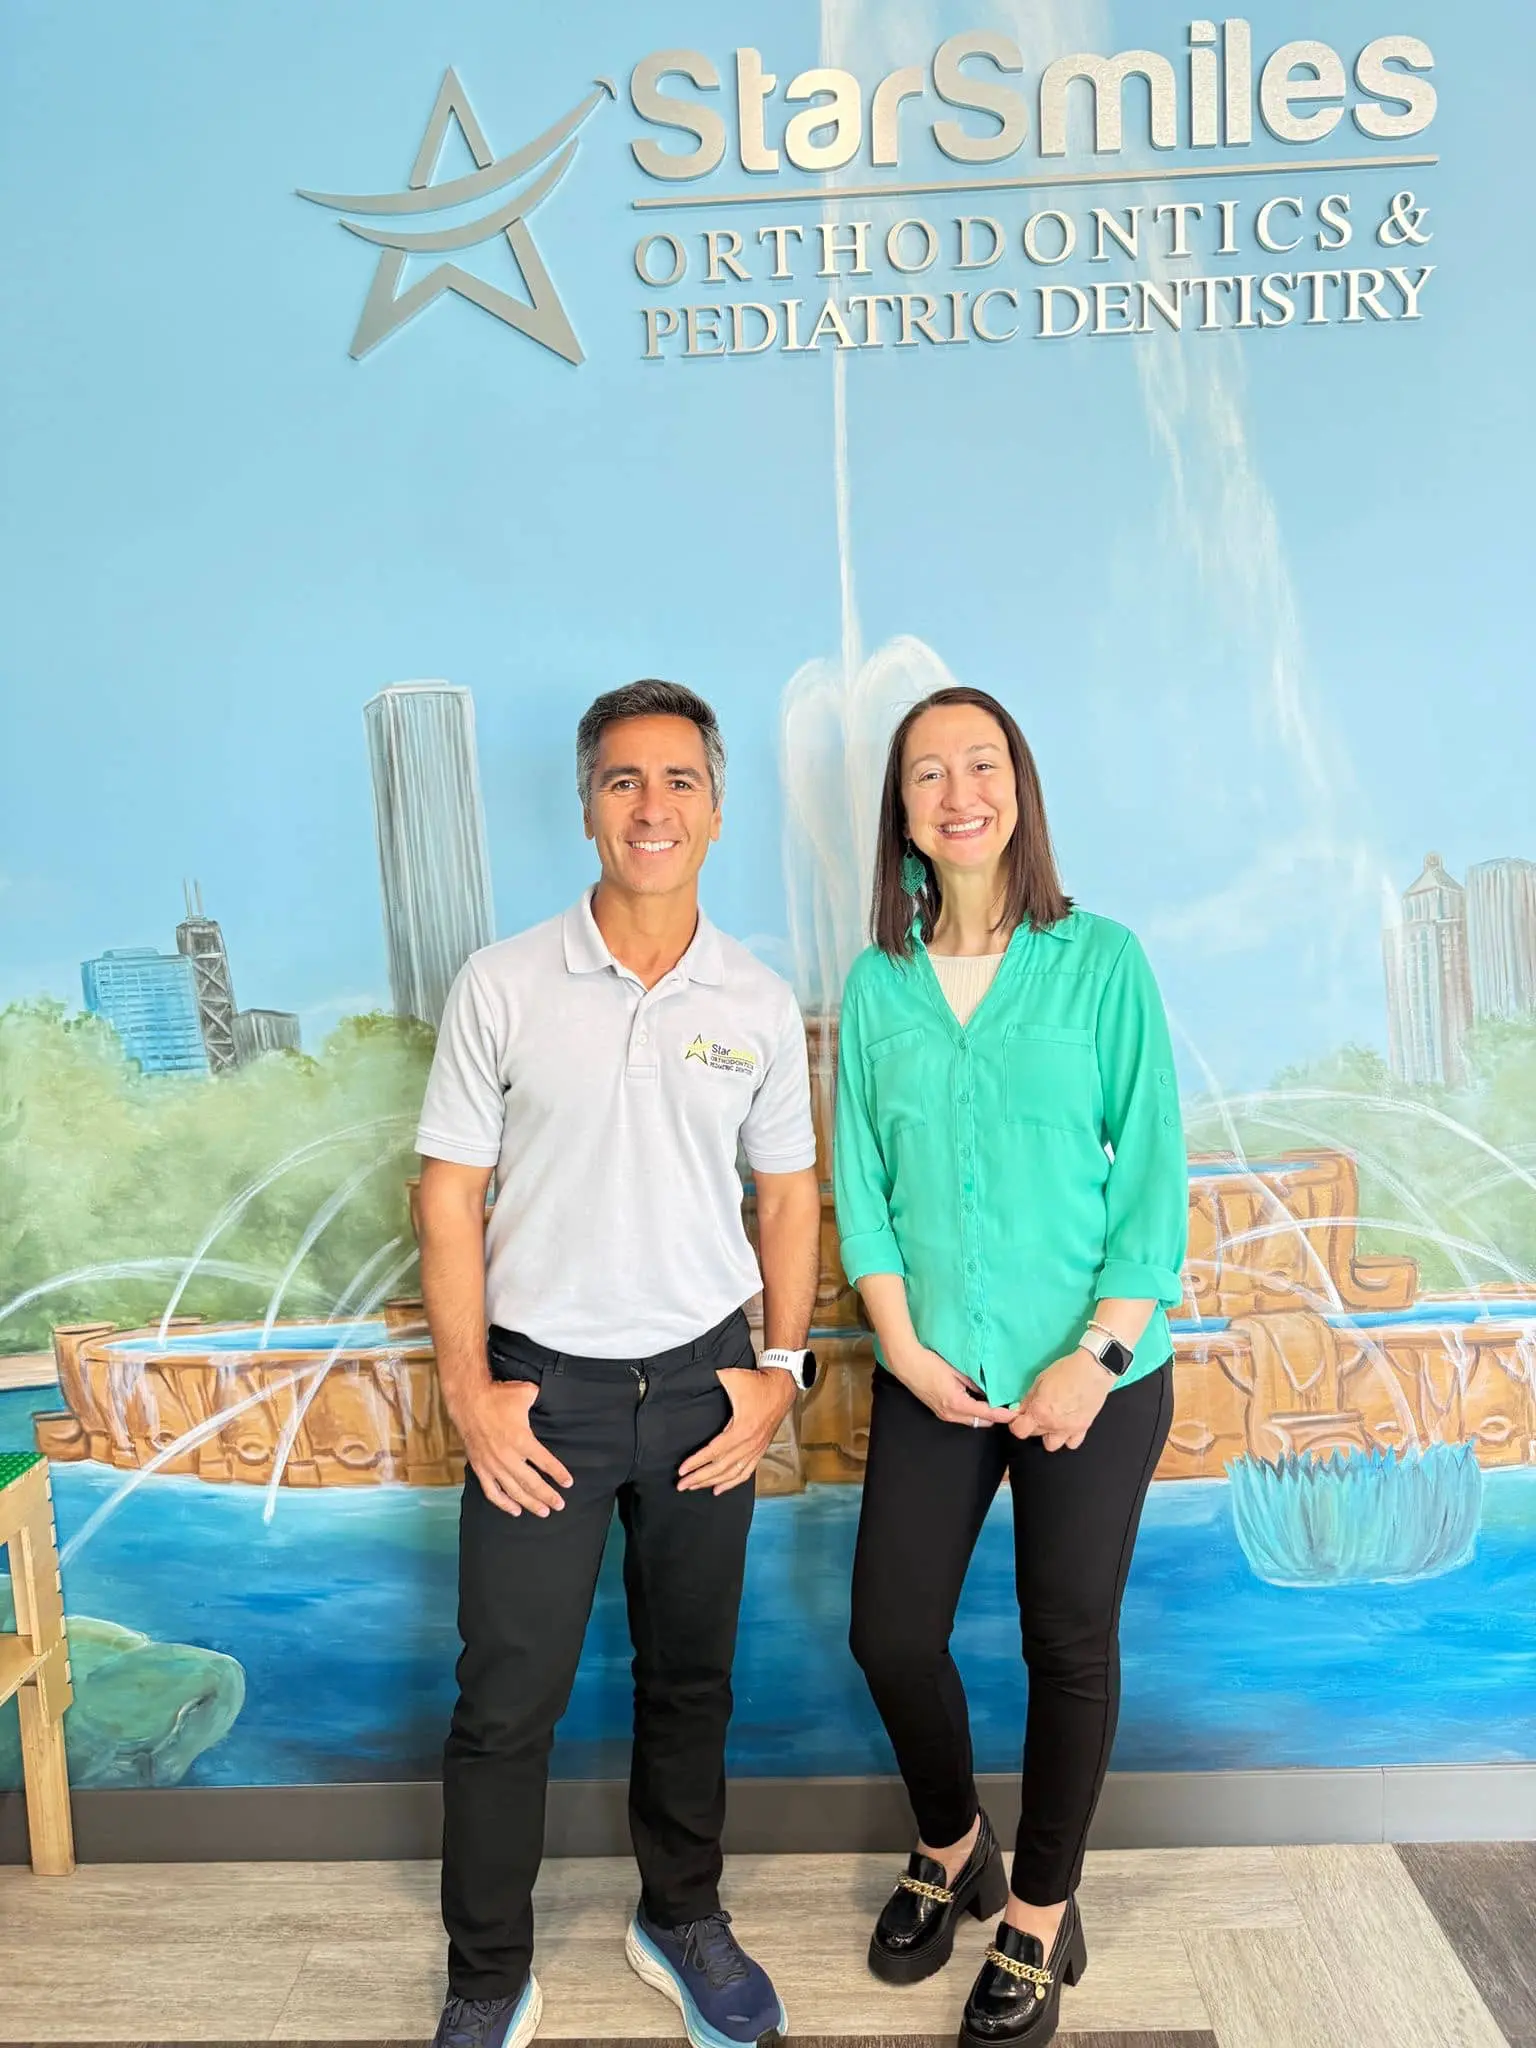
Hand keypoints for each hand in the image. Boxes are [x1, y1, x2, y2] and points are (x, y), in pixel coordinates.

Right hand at [453, 1379, 573, 1516]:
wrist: (468, 1401)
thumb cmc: (497, 1396)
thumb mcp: (525, 1393)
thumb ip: (541, 1399)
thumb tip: (551, 1397)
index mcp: (521, 1439)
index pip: (545, 1462)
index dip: (558, 1474)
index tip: (568, 1483)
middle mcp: (508, 1456)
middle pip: (532, 1483)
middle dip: (547, 1496)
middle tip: (559, 1505)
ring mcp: (493, 1465)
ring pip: (514, 1491)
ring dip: (530, 1503)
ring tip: (543, 1512)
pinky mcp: (481, 1468)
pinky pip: (492, 1492)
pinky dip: (504, 1503)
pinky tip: (515, 1510)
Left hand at [678, 1367, 796, 1493]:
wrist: (782, 1386)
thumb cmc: (758, 1383)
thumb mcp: (733, 1377)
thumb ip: (712, 1377)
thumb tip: (694, 1376)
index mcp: (741, 1429)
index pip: (714, 1452)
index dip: (696, 1462)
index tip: (682, 1470)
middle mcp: (749, 1443)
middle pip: (720, 1468)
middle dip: (699, 1478)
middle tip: (681, 1485)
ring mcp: (756, 1449)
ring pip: (732, 1473)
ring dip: (712, 1482)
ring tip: (695, 1487)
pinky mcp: (760, 1450)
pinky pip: (746, 1472)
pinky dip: (732, 1483)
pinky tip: (719, 1489)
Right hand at [886, 1344, 1018, 1427]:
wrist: (907, 1364)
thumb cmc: (931, 1364)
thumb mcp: (957, 1371)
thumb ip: (975, 1383)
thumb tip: (990, 1390)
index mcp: (958, 1403)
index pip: (987, 1414)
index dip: (1003, 1415)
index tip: (1015, 1414)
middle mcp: (951, 1414)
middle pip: (981, 1422)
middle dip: (995, 1418)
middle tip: (1008, 1408)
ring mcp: (944, 1415)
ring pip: (971, 1421)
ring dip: (984, 1416)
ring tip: (997, 1406)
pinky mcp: (939, 1411)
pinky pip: (961, 1417)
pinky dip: (973, 1413)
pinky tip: (979, 1403)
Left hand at [1009, 1348, 1112, 1450]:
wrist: (1093, 1369)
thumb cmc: (1066, 1370)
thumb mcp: (1040, 1380)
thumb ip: (1028, 1399)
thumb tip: (1020, 1410)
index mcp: (1040, 1412)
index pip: (1019, 1430)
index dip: (1015, 1424)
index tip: (1016, 1418)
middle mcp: (1053, 1424)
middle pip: (1034, 1434)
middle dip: (1032, 1423)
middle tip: (1037, 1410)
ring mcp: (1069, 1429)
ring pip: (1051, 1445)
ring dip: (1048, 1434)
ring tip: (1052, 1421)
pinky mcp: (1083, 1428)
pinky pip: (1072, 1443)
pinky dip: (1068, 1437)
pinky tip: (1067, 1425)